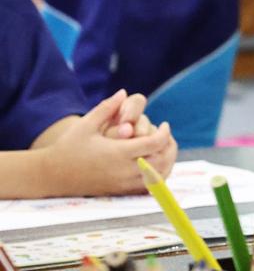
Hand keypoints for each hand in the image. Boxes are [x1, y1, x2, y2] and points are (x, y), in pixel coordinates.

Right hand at [42, 91, 176, 195]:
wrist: (51, 175)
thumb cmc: (68, 147)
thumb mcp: (86, 124)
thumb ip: (107, 108)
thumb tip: (124, 92)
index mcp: (117, 153)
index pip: (153, 143)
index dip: (165, 133)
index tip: (164, 125)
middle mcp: (122, 171)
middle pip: (161, 161)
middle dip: (170, 148)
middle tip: (167, 136)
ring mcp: (121, 184)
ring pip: (157, 177)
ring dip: (166, 163)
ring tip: (164, 149)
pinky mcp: (119, 192)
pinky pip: (146, 188)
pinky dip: (156, 177)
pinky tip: (154, 164)